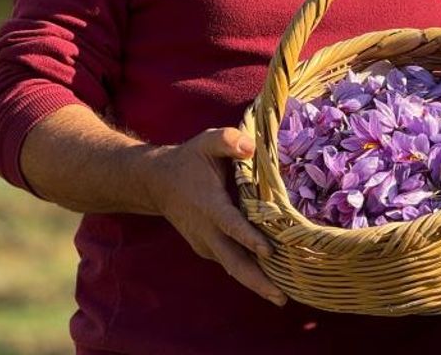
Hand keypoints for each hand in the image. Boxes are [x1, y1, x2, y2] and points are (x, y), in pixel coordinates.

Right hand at [141, 127, 287, 306]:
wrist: (157, 183)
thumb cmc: (189, 160)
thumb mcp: (206, 142)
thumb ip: (228, 140)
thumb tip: (250, 147)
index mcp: (210, 205)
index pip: (231, 225)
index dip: (248, 238)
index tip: (267, 252)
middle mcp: (207, 230)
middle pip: (233, 261)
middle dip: (257, 281)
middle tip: (282, 298)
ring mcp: (206, 243)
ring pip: (233, 267)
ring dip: (256, 283)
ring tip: (283, 297)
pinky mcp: (208, 248)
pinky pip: (231, 263)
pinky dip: (249, 274)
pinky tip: (273, 282)